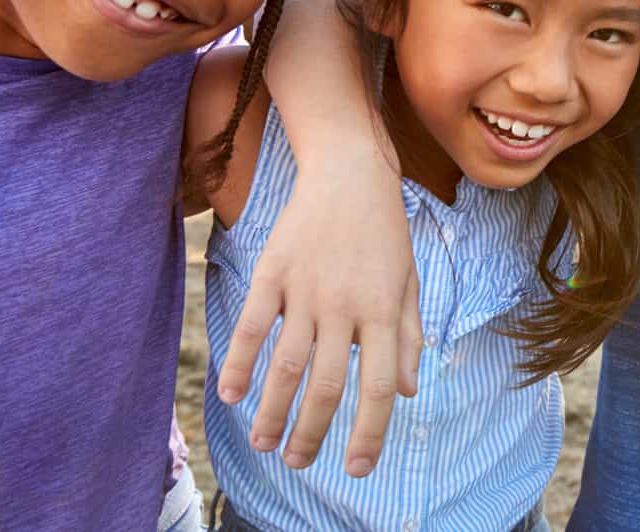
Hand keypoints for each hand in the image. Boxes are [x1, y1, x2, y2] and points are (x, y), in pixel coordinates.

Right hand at [217, 163, 419, 476]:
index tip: (358, 467)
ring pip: (286, 366)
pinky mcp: (273, 272)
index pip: (378, 387)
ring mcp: (306, 289)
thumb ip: (408, 337)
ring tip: (265, 444)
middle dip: (312, 433)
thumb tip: (408, 392)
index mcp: (383, 312)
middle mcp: (345, 306)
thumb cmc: (385, 231)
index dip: (369, 432)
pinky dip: (239, 363)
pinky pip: (253, 326)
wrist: (351, 171)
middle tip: (298, 463)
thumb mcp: (408, 282)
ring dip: (273, 412)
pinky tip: (231, 395)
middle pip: (327, 385)